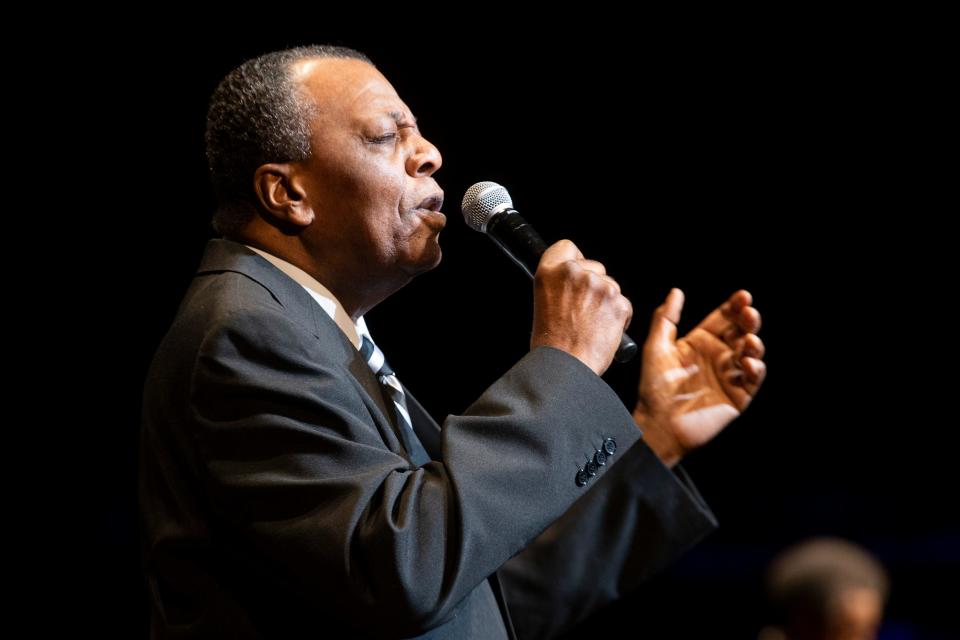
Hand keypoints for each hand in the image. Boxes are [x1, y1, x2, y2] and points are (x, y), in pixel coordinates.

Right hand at [531, 240, 632, 375]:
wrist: (566, 366)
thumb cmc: (552, 342)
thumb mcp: (542, 301)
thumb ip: (558, 283)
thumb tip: (573, 277)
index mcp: (549, 272)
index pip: (567, 247)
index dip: (574, 260)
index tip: (576, 272)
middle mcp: (574, 273)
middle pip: (595, 266)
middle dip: (594, 284)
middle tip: (583, 309)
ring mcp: (599, 286)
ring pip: (611, 285)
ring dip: (607, 301)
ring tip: (592, 324)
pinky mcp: (617, 301)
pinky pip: (623, 303)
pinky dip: (618, 316)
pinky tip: (603, 330)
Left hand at [634, 288, 765, 466]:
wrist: (658, 423)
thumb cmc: (654, 388)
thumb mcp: (656, 348)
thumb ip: (666, 319)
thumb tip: (676, 292)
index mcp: (700, 343)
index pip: (723, 319)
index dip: (733, 306)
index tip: (742, 296)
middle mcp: (717, 356)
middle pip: (741, 332)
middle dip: (748, 321)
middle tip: (748, 313)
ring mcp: (729, 376)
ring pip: (751, 354)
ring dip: (755, 344)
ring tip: (749, 341)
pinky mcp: (738, 396)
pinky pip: (753, 380)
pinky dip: (755, 370)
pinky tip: (748, 363)